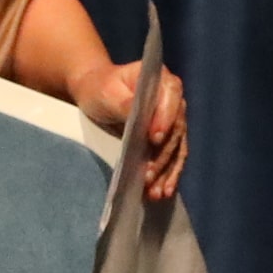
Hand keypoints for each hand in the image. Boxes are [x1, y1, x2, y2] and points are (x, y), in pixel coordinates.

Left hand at [67, 61, 188, 201]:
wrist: (96, 94)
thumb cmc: (100, 87)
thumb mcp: (106, 92)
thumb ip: (123, 102)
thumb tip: (136, 113)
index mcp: (162, 80)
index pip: (170, 100)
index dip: (165, 120)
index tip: (154, 139)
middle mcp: (173, 101)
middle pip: (176, 130)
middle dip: (163, 155)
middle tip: (149, 175)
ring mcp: (172, 121)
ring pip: (176, 149)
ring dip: (168, 172)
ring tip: (157, 191)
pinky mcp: (167, 140)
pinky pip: (172, 159)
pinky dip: (168, 176)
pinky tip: (162, 191)